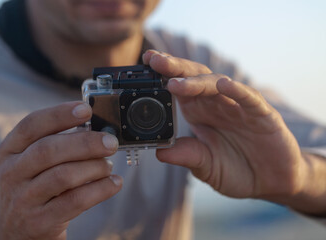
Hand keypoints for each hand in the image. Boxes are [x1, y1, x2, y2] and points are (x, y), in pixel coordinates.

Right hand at [0, 102, 122, 239]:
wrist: (17, 231)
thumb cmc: (36, 186)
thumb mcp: (34, 163)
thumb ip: (59, 144)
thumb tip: (97, 129)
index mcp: (10, 150)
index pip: (31, 125)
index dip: (60, 115)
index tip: (86, 109)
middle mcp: (12, 173)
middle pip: (48, 150)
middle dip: (85, 143)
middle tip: (111, 142)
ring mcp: (24, 199)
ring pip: (63, 176)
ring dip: (94, 167)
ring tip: (109, 165)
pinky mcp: (40, 221)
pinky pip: (75, 201)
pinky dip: (100, 189)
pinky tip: (114, 183)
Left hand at [143, 50, 325, 214]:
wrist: (270, 182)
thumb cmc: (236, 170)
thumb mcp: (205, 166)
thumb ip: (186, 156)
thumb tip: (159, 152)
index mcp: (200, 112)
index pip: (179, 89)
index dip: (163, 77)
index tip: (144, 67)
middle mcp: (217, 105)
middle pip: (194, 80)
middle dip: (174, 69)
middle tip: (154, 60)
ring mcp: (239, 107)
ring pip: (217, 85)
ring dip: (196, 81)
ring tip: (176, 82)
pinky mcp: (262, 115)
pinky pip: (249, 99)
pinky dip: (238, 91)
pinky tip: (225, 85)